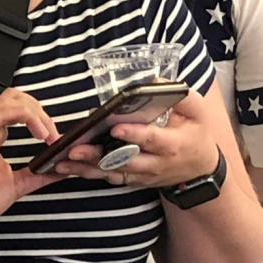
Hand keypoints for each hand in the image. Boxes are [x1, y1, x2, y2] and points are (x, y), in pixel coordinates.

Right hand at [0, 88, 59, 242]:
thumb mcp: (17, 185)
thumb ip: (38, 174)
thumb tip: (61, 169)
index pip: (19, 109)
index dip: (41, 118)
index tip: (56, 139)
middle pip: (17, 98)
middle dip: (41, 111)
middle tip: (54, 135)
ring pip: (11, 99)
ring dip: (37, 113)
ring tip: (48, 134)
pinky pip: (3, 111)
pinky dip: (26, 116)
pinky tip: (38, 133)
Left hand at [54, 90, 218, 190]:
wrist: (200, 169)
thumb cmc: (196, 134)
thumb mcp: (197, 112)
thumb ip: (180, 96)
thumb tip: (154, 81)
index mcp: (172, 144)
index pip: (151, 139)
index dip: (133, 134)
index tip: (114, 128)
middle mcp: (155, 163)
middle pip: (124, 161)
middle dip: (98, 156)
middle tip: (75, 149)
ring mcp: (144, 175)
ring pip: (112, 173)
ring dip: (87, 169)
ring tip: (62, 163)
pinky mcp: (135, 180)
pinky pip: (110, 178)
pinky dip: (89, 174)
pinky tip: (69, 169)